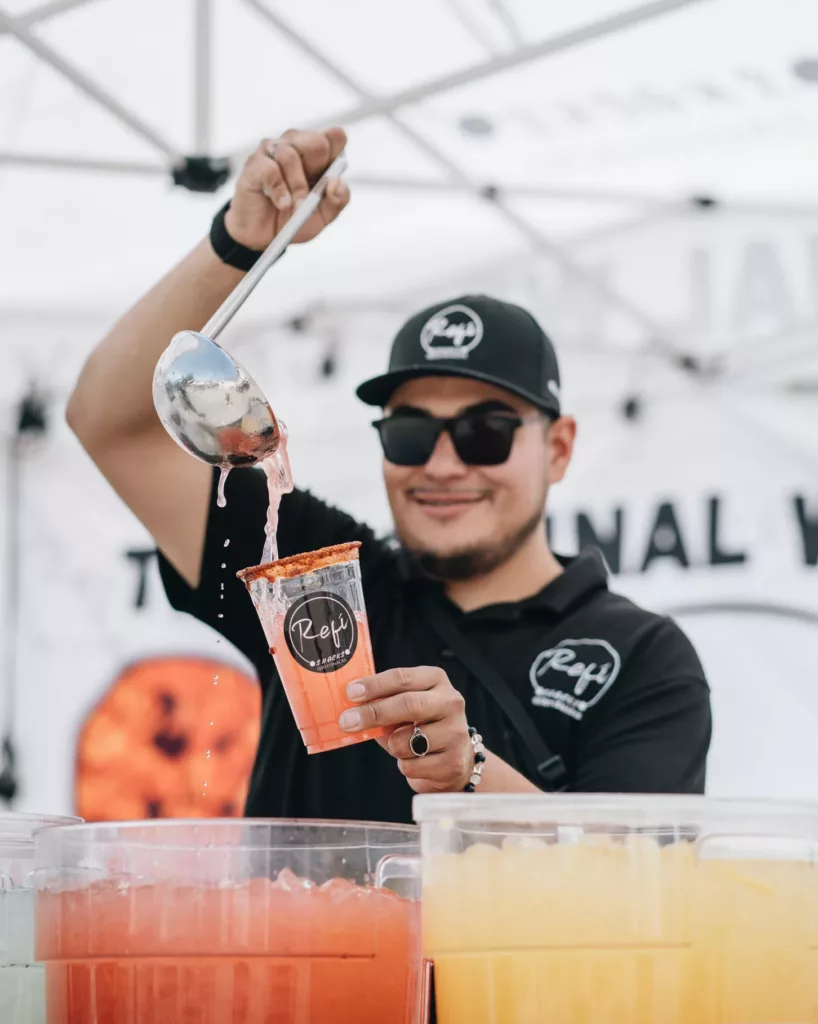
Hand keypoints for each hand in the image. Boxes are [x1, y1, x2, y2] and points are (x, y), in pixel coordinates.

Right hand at [225, 127, 349, 250]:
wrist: (266, 237)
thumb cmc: (295, 219)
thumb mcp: (324, 215)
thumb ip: (338, 200)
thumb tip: (337, 181)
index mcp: (319, 156)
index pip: (335, 137)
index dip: (336, 151)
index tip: (331, 173)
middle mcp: (297, 146)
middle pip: (315, 140)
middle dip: (316, 169)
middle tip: (311, 195)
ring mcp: (274, 152)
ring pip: (289, 154)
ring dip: (296, 186)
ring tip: (295, 207)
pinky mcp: (255, 164)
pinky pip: (269, 168)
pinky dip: (279, 189)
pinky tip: (282, 203)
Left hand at [339, 667, 472, 793]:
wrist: (454, 760)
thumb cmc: (421, 727)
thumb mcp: (404, 709)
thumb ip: (382, 703)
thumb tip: (351, 710)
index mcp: (436, 680)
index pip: (402, 678)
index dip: (374, 685)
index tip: (350, 693)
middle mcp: (451, 702)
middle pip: (408, 704)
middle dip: (374, 713)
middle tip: (347, 721)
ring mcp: (456, 732)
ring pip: (406, 741)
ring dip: (392, 746)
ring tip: (402, 746)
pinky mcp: (453, 762)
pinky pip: (411, 766)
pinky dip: (405, 765)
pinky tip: (417, 761)